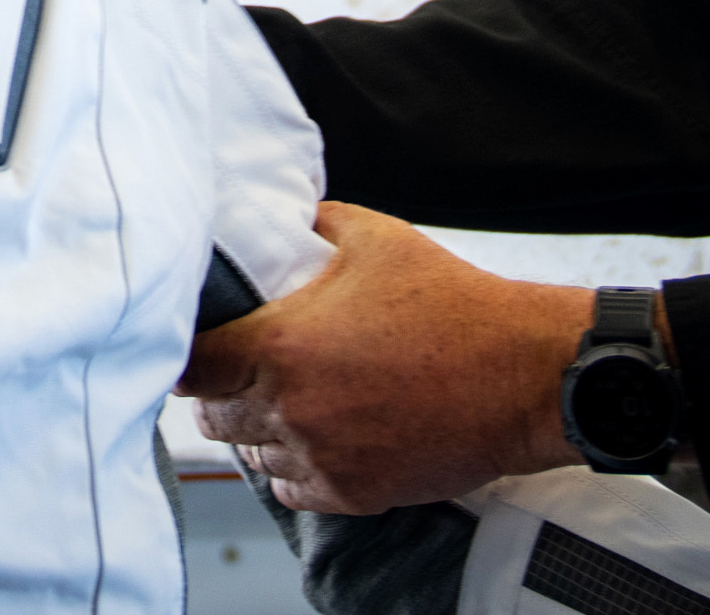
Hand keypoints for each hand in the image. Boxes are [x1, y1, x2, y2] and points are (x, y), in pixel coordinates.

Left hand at [178, 202, 593, 514]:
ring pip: (252, 455)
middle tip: (239, 373)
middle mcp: (290, 407)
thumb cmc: (452, 303)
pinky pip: (293, 490)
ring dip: (258, 432)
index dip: (185, 356)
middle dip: (220, 393)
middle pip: (212, 417)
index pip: (190, 366)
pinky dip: (294, 470)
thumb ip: (315, 224)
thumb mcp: (375, 238)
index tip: (191, 350)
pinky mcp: (354, 492)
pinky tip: (313, 441)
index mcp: (280, 342)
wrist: (524, 374)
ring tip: (284, 403)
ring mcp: (321, 456)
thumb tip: (286, 218)